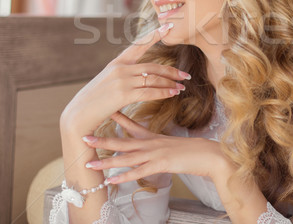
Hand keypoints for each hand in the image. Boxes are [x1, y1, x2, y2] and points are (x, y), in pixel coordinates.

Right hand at [60, 23, 190, 134]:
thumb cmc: (93, 103)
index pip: (138, 45)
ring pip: (153, 79)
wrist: (78, 116)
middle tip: (185, 75)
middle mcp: (120, 68)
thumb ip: (121, 77)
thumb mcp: (106, 84)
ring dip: (171, 83)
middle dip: (172, 71)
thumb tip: (138, 77)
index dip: (154, 35)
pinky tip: (173, 94)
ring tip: (182, 87)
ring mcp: (121, 80)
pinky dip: (164, 92)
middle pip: (152, 67)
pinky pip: (149, 92)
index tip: (167, 27)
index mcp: (116, 64)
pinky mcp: (123, 94)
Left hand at [82, 112, 231, 183]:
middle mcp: (151, 143)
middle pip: (122, 141)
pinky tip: (111, 179)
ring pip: (126, 157)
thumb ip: (158, 142)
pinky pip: (138, 172)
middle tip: (83, 136)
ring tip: (89, 162)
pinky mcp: (160, 164)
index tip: (102, 112)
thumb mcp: (172, 143)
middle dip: (102, 140)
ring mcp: (155, 154)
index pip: (131, 125)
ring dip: (106, 161)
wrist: (209, 155)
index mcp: (153, 137)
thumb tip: (148, 143)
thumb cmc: (193, 151)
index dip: (116, 118)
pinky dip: (123, 176)